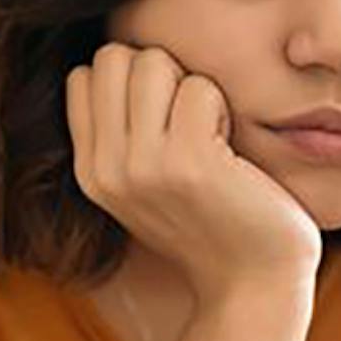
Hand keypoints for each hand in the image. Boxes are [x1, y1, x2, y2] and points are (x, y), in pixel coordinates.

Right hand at [65, 40, 322, 309]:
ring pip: (153, 62)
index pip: (87, 74)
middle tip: (191, 121)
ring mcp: (143, 167)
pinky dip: (222, 107)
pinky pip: (199, 87)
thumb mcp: (147, 183)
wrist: (253, 284)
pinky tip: (231, 150)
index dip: (133, 80)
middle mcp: (107, 169)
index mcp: (90, 171)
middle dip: (160, 72)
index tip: (165, 120)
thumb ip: (121, 132)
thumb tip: (116, 57)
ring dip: (192, 87)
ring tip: (210, 135)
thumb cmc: (214, 222)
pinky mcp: (188, 164)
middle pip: (115, 57)